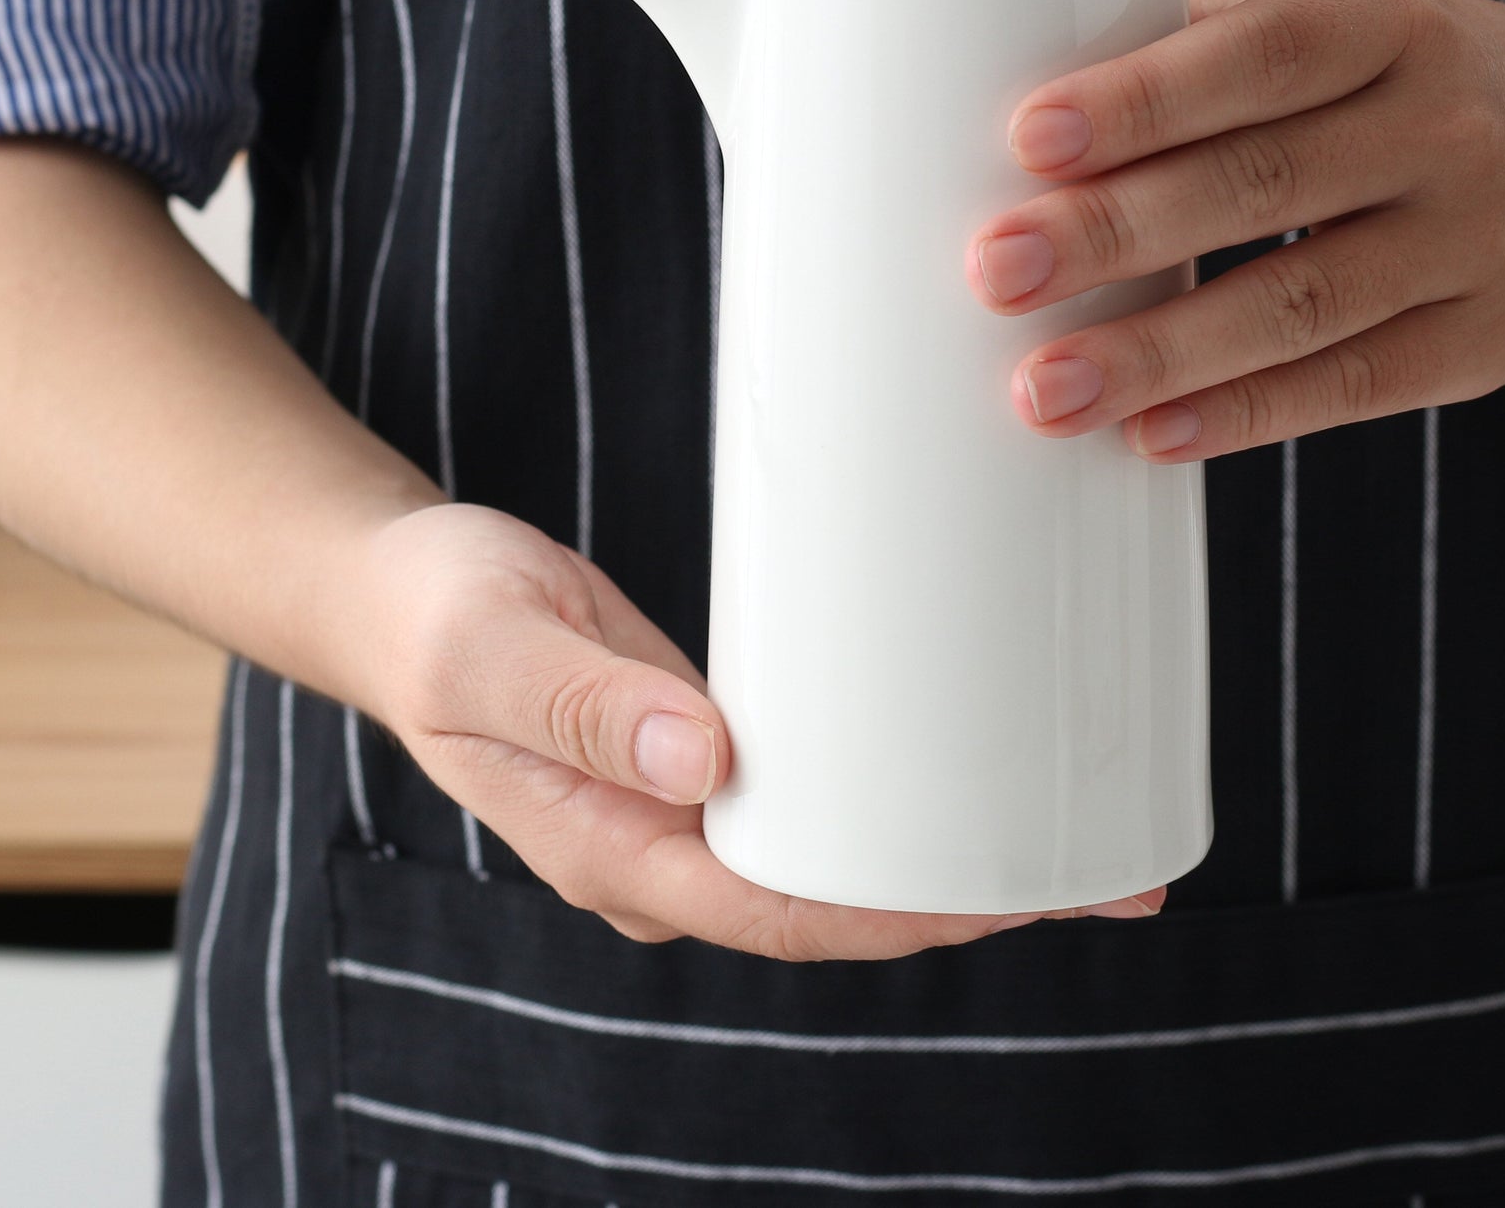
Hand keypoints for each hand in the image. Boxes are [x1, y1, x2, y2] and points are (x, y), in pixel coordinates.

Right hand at [356, 502, 1166, 959]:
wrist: (398, 589)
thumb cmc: (434, 612)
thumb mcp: (493, 643)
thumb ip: (586, 703)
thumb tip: (708, 760)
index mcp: (615, 848)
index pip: (785, 913)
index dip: (905, 915)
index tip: (1018, 892)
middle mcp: (665, 847)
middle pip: (839, 903)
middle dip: (970, 898)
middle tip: (1106, 870)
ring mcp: (688, 804)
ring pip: (842, 854)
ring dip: (952, 849)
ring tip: (1078, 822)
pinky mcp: (707, 752)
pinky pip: (820, 792)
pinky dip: (900, 789)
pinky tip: (968, 760)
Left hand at [965, 0, 1504, 459]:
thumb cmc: (1393, 84)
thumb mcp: (1334, 28)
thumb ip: (1203, 50)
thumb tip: (1013, 86)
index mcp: (1392, 21)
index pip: (1261, 54)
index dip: (1145, 98)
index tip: (1027, 137)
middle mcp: (1451, 125)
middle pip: (1263, 184)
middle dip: (1117, 232)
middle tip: (994, 271)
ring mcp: (1479, 242)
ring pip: (1302, 305)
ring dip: (1159, 353)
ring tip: (1041, 391)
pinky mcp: (1485, 344)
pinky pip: (1351, 385)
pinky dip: (1243, 414)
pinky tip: (1147, 434)